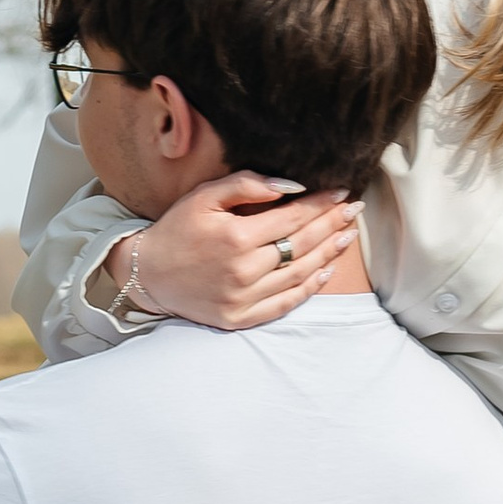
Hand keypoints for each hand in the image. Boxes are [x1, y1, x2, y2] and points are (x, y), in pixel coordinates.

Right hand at [126, 172, 359, 328]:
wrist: (147, 274)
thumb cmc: (177, 230)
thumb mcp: (203, 197)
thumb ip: (245, 185)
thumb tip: (290, 185)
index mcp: (236, 237)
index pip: (292, 217)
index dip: (320, 204)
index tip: (341, 192)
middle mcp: (244, 271)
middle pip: (302, 245)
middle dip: (332, 224)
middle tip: (355, 209)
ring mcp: (243, 298)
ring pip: (300, 274)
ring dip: (329, 253)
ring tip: (348, 235)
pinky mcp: (240, 318)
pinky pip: (285, 303)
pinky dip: (310, 288)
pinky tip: (327, 270)